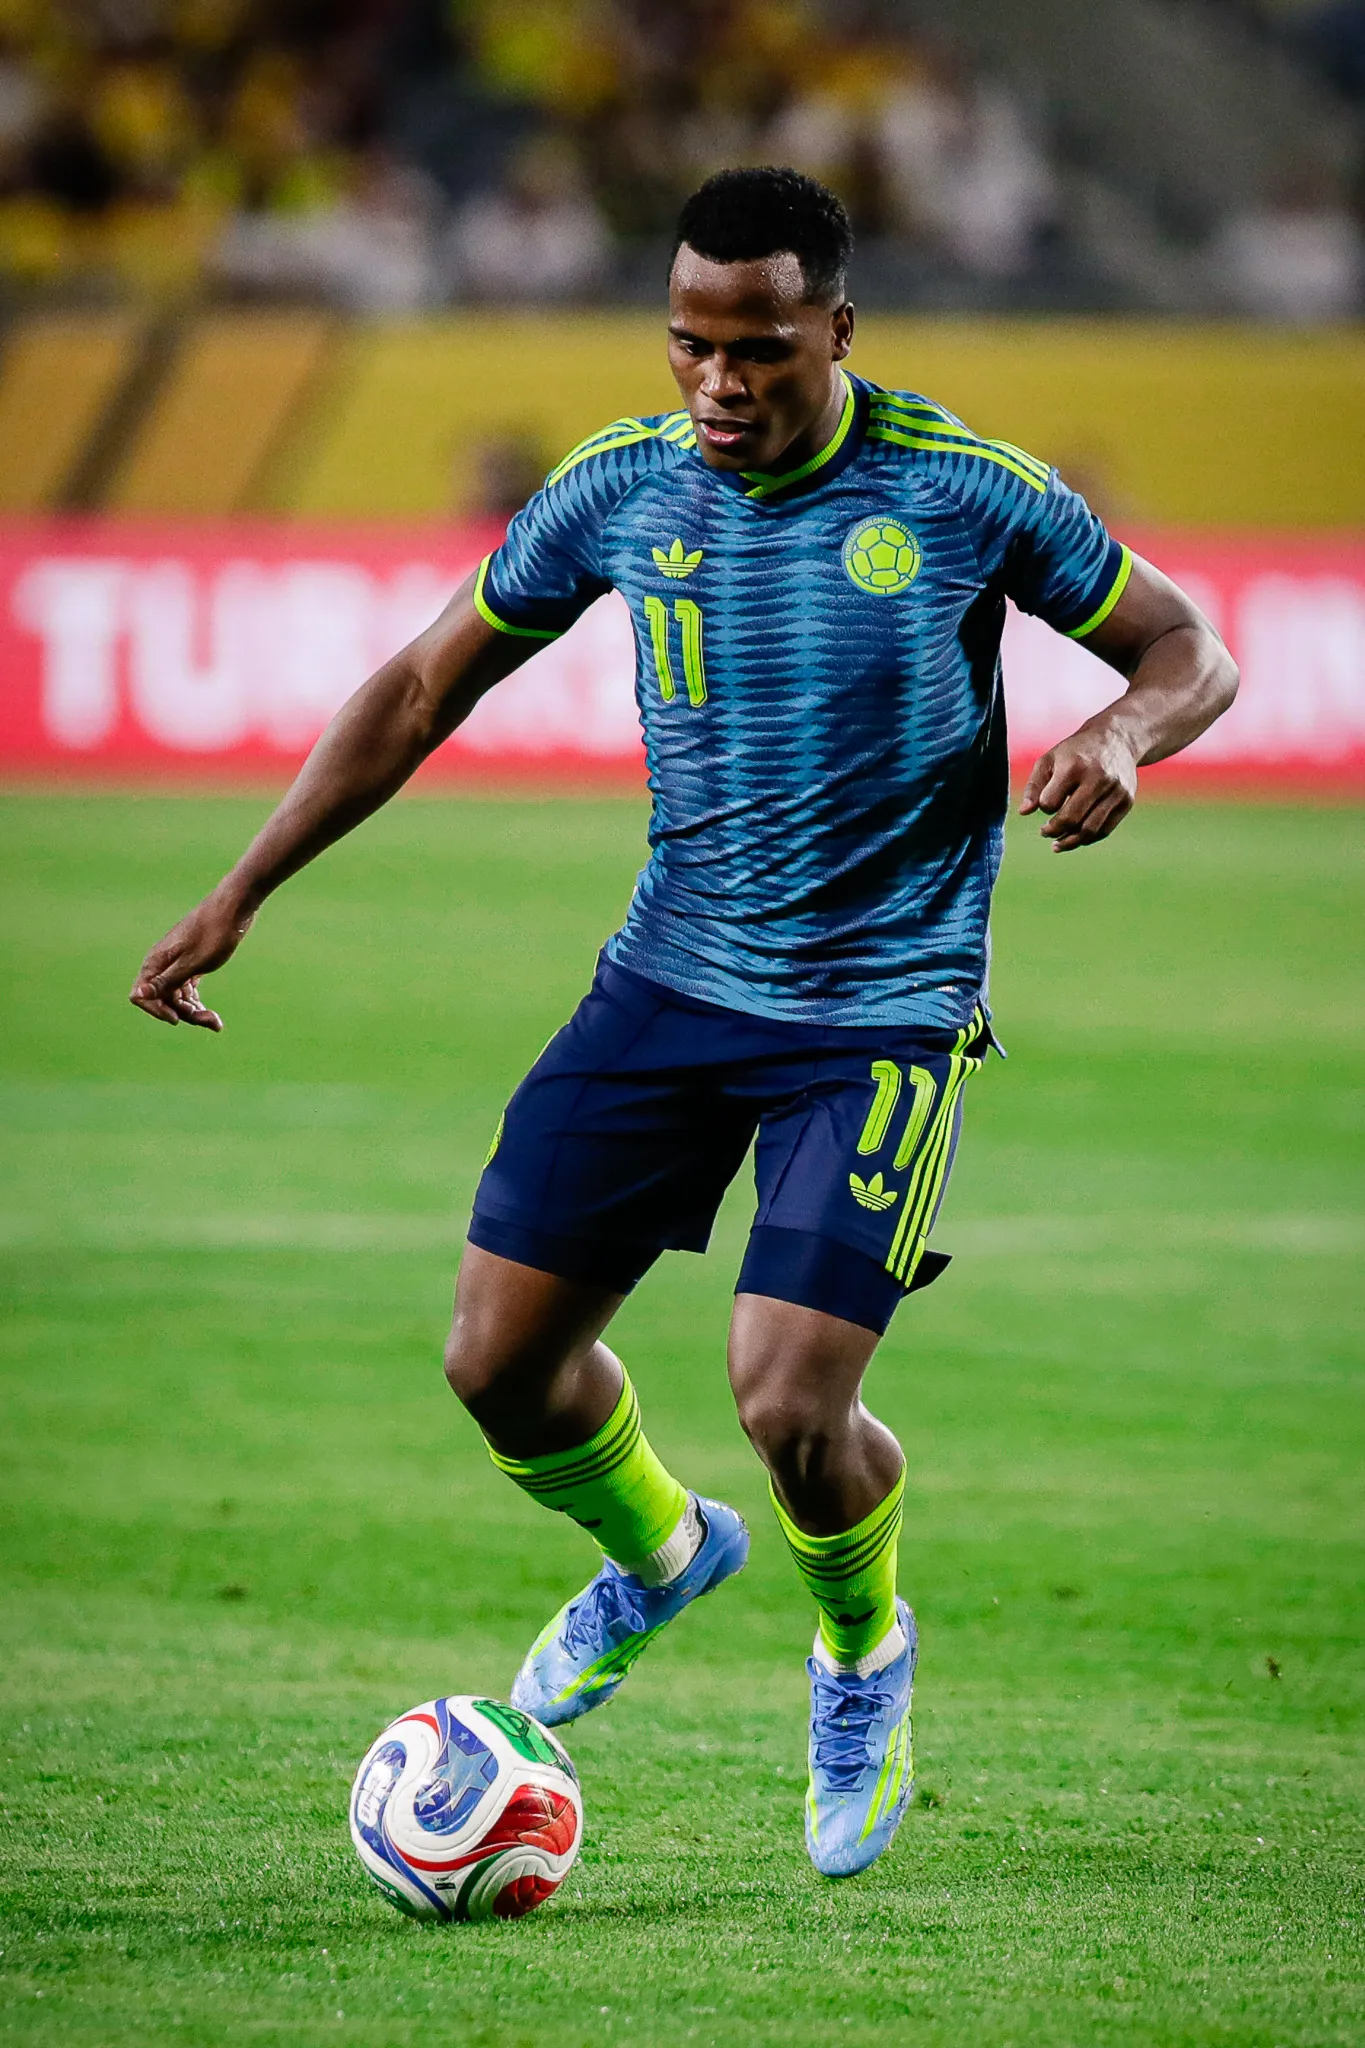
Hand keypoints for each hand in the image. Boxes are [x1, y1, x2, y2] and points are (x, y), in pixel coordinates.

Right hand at [129, 891, 253, 1028]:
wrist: (234, 908)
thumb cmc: (213, 933)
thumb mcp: (191, 963)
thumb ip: (165, 981)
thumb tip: (136, 995)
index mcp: (157, 962)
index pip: (141, 995)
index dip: (156, 1010)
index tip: (178, 1018)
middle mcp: (163, 964)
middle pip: (163, 999)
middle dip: (184, 1014)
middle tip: (211, 1020)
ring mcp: (177, 964)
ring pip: (177, 997)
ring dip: (194, 1011)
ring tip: (216, 1022)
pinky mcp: (191, 964)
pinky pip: (187, 990)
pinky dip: (198, 1002)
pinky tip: (213, 1016)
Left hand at [1019, 724, 1138, 851]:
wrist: (1118, 739)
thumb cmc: (1076, 751)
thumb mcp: (1049, 759)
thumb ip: (1034, 786)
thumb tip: (1024, 813)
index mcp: (1074, 766)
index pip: (1050, 802)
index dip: (1044, 807)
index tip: (1045, 803)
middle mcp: (1098, 779)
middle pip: (1071, 819)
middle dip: (1053, 831)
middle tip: (1045, 832)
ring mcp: (1115, 791)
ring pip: (1090, 830)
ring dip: (1070, 842)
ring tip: (1057, 844)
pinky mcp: (1126, 801)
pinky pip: (1105, 830)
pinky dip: (1088, 839)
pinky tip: (1076, 838)